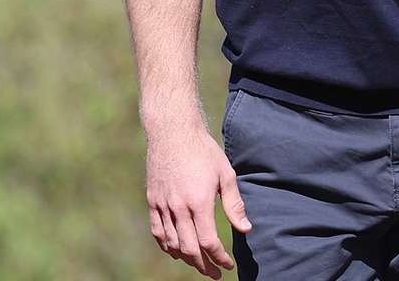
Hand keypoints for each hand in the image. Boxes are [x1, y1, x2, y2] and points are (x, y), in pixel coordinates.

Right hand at [145, 126, 251, 277]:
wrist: (172, 131)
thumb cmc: (203, 150)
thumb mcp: (225, 174)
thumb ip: (234, 204)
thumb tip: (245, 229)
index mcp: (199, 201)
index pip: (209, 242)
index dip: (219, 258)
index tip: (228, 264)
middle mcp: (178, 207)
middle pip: (190, 249)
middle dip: (204, 266)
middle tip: (215, 273)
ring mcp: (163, 204)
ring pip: (172, 244)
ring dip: (186, 258)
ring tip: (199, 263)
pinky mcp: (153, 199)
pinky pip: (157, 231)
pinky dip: (166, 245)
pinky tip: (176, 250)